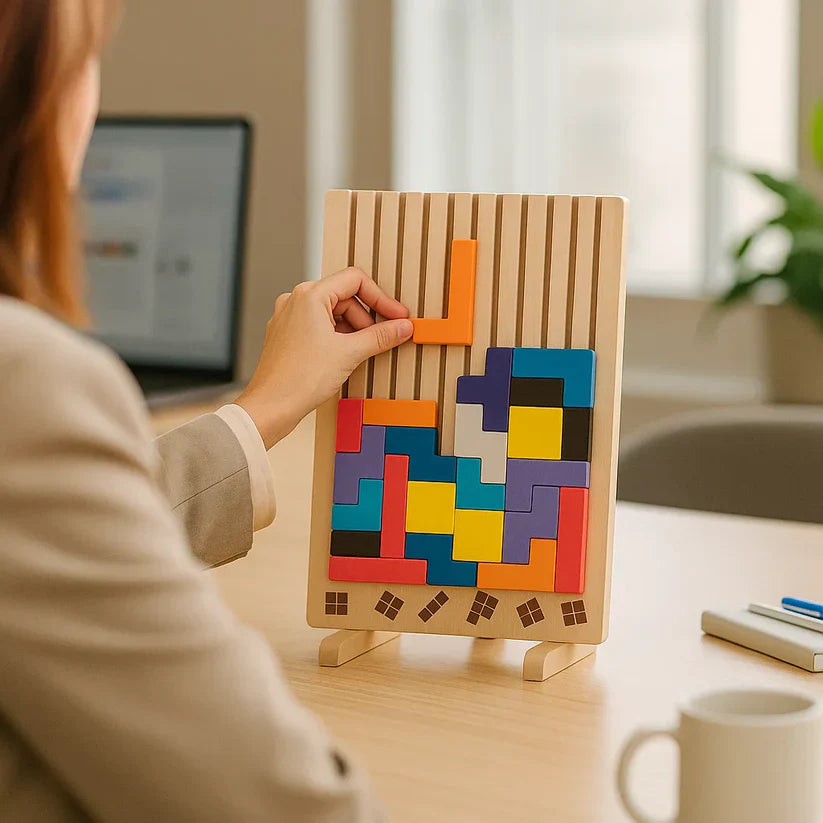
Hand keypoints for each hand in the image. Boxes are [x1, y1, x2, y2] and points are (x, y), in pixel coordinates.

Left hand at [236, 268, 412, 448]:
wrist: (270, 407)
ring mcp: (289, 318)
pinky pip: (319, 327)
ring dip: (352, 330)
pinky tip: (344, 357)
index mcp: (309, 295)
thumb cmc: (299, 379)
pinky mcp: (287, 335)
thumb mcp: (349, 354)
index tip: (397, 317)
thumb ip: (380, 336)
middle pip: (345, 298)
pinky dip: (337, 338)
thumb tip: (402, 327)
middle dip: (366, 319)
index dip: (381, 298)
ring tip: (361, 353)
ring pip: (332, 313)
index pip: (355, 280)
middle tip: (382, 340)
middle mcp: (296, 301)